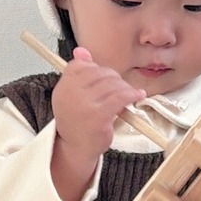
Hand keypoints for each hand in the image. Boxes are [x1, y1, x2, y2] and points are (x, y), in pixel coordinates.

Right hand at [50, 46, 146, 162]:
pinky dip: (132, 94)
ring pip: (112, 84)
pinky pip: (121, 97)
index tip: (105, 78)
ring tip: (129, 94)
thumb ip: (77, 73)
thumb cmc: (77, 123)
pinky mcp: (99, 115)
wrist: (76, 149)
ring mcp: (84, 104)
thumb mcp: (72, 96)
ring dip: (125, 87)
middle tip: (121, 87)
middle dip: (114, 78)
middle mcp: (70, 94)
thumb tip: (81, 51)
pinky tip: (138, 95)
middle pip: (99, 73)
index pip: (80, 65)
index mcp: (63, 87)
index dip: (96, 69)